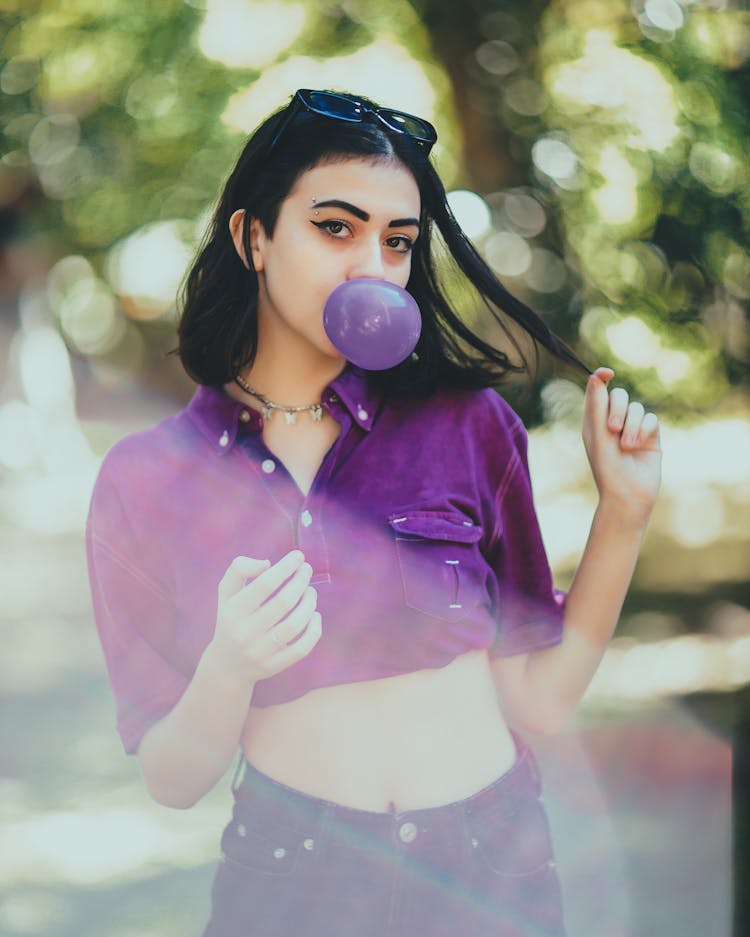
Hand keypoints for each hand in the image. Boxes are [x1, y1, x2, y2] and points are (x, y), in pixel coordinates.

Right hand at [210, 550, 321, 685]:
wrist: (226, 665)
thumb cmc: (231, 619)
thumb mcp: (227, 592)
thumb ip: (239, 569)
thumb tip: (268, 564)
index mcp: (233, 611)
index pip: (264, 584)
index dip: (285, 568)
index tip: (298, 556)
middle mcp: (245, 632)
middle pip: (283, 602)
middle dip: (300, 581)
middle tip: (307, 570)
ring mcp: (260, 651)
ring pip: (294, 625)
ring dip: (309, 603)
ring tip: (311, 591)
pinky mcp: (274, 666)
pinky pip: (302, 648)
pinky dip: (314, 630)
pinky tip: (315, 615)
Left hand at [582, 367, 661, 523]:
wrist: (627, 494)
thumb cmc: (607, 467)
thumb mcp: (598, 434)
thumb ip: (597, 405)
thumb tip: (596, 376)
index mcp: (593, 421)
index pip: (598, 391)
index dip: (601, 378)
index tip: (607, 373)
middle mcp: (612, 422)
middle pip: (619, 396)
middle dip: (618, 409)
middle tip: (612, 429)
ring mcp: (633, 429)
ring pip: (637, 408)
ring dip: (632, 426)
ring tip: (626, 447)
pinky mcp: (650, 436)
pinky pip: (651, 419)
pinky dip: (644, 431)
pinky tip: (638, 447)